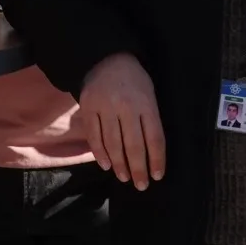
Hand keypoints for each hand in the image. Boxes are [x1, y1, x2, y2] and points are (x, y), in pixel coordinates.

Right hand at [79, 51, 165, 188]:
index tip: (157, 176)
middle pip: (134, 145)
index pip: (154, 138)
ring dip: (119, 165)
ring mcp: (105, 108)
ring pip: (113, 144)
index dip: (156, 160)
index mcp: (146, 103)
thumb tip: (151, 152)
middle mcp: (126, 107)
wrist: (105, 58)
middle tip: (141, 185)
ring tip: (125, 178)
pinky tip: (106, 165)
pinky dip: (100, 153)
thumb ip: (150, 119)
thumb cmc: (134, 80)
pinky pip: (94, 136)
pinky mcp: (88, 109)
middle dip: (138, 169)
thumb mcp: (150, 94)